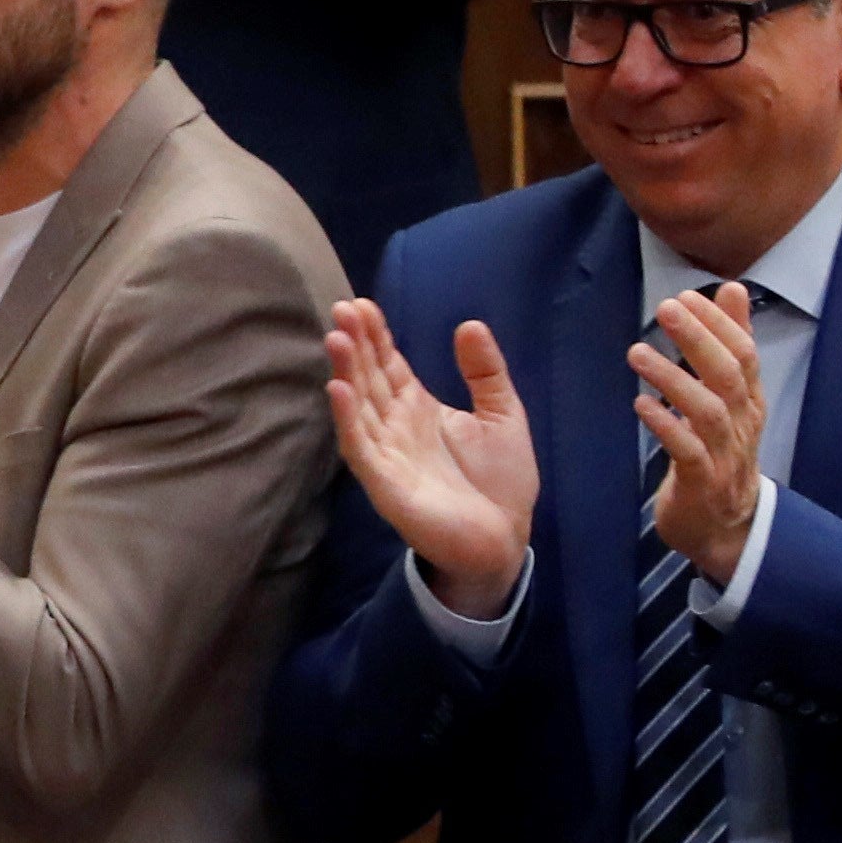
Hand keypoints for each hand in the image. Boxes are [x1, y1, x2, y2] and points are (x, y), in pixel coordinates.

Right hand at [322, 300, 536, 622]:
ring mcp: (386, 453)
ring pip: (359, 405)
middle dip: (354, 343)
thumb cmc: (500, 481)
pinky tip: (338, 390)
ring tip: (336, 338)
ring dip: (345, 372)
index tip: (361, 304)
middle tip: (342, 308)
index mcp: (418, 407)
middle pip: (368, 377)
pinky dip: (347, 418)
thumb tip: (469, 323)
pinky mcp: (384, 482)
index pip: (388, 364)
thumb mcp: (503, 415)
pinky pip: (360, 446)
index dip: (375, 335)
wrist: (505, 539)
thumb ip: (486, 372)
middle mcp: (394, 425)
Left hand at [636, 284, 767, 593]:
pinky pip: (687, 452)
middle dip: (700, 339)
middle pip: (729, 376)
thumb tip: (732, 289)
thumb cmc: (722, 451)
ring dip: (673, 379)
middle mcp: (743, 424)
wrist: (727, 527)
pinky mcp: (703, 483)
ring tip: (637, 352)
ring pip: (708, 412)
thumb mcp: (730, 396)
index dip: (719, 324)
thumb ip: (729, 343)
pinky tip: (641, 404)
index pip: (744, 355)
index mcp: (749, 401)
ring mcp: (726, 455)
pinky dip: (666, 425)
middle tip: (667, 307)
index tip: (687, 295)